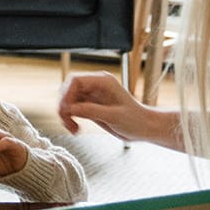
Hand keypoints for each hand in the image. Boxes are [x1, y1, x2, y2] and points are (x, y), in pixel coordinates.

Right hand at [58, 73, 176, 146]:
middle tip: (67, 122)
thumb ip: (92, 111)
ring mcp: (92, 96)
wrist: (144, 128)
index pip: (75, 80)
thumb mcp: (114, 116)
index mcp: (103, 81)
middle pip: (68, 90)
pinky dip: (70, 119)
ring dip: (66, 115)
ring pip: (68, 100)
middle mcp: (95, 86)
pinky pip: (73, 109)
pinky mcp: (91, 106)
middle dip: (64, 106)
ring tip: (72, 128)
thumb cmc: (136, 120)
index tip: (67, 110)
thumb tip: (71, 109)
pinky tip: (75, 128)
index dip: (67, 94)